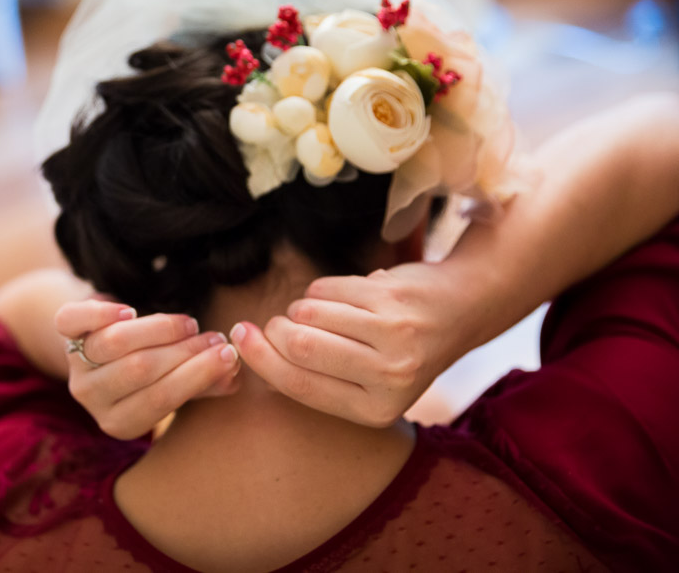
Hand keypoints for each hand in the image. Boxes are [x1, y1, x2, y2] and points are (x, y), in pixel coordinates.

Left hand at [54, 299, 240, 439]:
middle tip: (215, 337)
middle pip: (139, 370)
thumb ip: (205, 382)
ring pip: (113, 343)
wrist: (107, 342)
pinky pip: (71, 320)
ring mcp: (75, 364)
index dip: (195, 376)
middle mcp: (91, 397)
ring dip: (158, 328)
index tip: (228, 355)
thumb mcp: (177, 382)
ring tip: (189, 323)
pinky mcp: (66, 331)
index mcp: (120, 421)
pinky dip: (99, 312)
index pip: (158, 400)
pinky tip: (128, 309)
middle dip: (183, 351)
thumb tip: (235, 375)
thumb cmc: (154, 368)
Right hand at [233, 262, 474, 426]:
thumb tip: (249, 349)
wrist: (460, 309)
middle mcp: (390, 378)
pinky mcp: (394, 298)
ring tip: (321, 313)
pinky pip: (328, 288)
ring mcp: (395, 335)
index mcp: (376, 411)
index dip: (260, 359)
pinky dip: (322, 290)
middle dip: (275, 329)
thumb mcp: (368, 383)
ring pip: (310, 313)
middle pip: (300, 347)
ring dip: (301, 308)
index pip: (300, 385)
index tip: (238, 336)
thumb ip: (317, 376)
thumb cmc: (400, 350)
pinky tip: (343, 297)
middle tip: (276, 323)